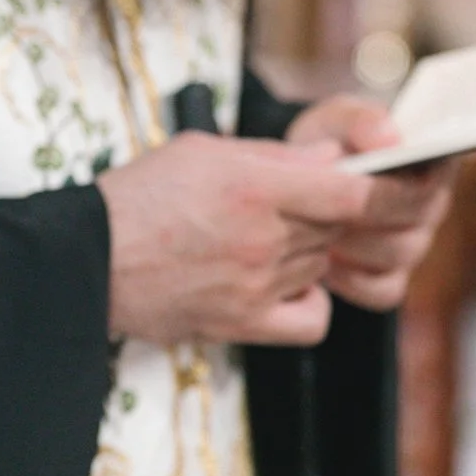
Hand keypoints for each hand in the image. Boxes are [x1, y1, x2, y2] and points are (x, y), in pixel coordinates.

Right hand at [96, 132, 371, 345]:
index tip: (387, 186)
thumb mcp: (202, 151)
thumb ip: (275, 156)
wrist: (88, 261)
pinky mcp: (243, 324)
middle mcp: (263, 239)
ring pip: (321, 266)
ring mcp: (257, 286)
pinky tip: (289, 284)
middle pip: (338, 229)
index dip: (384, 191)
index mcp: (255, 187)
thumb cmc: (139, 198)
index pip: (353, 193)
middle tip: (303, 203)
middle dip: (332, 215)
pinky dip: (312, 302)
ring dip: (311, 251)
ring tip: (271, 237)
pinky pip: (312, 319)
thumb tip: (334, 160)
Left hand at [286, 95, 453, 312]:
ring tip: (315, 229)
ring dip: (353, 243)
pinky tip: (320, 259)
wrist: (302, 185)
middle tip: (321, 207)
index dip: (398, 180)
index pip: (436, 173)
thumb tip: (389, 137)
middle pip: (417, 219)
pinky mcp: (391, 281)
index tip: (358, 180)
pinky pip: (381, 291)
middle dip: (365, 214)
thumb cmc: (328, 145)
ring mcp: (414, 247)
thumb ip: (359, 121)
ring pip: (398, 256)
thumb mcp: (336, 121)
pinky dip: (349, 279)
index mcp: (432, 160)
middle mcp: (432, 206)